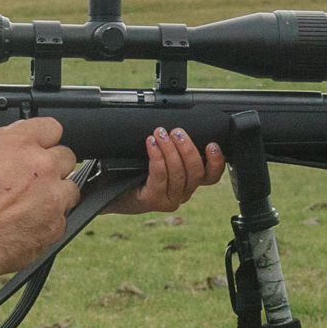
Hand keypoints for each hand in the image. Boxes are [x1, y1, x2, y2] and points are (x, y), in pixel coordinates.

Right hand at [0, 117, 77, 287]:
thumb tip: (14, 134)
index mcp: (20, 144)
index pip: (51, 127)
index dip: (45, 138)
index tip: (42, 146)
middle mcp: (42, 167)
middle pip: (66, 157)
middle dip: (53, 166)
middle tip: (33, 180)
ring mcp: (52, 197)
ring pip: (69, 189)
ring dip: (55, 194)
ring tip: (30, 205)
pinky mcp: (55, 225)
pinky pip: (61, 219)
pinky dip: (48, 222)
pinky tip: (26, 225)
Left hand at [105, 128, 226, 214]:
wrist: (110, 189)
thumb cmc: (134, 170)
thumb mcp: (160, 158)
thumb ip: (175, 148)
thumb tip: (181, 126)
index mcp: (188, 182)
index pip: (211, 176)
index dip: (216, 161)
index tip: (212, 144)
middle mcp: (182, 193)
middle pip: (196, 172)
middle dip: (187, 148)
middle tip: (176, 131)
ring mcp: (169, 199)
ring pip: (178, 173)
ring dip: (170, 150)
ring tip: (160, 134)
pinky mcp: (154, 201)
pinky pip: (160, 177)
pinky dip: (157, 157)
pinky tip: (151, 144)